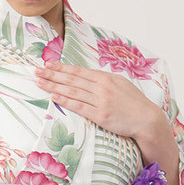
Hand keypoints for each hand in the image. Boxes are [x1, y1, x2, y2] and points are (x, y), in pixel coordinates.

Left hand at [34, 61, 162, 139]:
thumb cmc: (134, 104)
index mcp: (106, 78)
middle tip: (36, 70)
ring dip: (54, 86)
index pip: (79, 71)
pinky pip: (79, 106)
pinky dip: (65, 100)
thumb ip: (104, 81)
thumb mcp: (120, 85)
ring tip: (40, 82)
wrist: (147, 119)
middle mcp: (102, 87)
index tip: (48, 65)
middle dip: (52, 74)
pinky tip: (53, 96)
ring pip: (72, 91)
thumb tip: (88, 78)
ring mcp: (101, 101)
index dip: (62, 67)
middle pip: (72, 78)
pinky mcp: (100, 115)